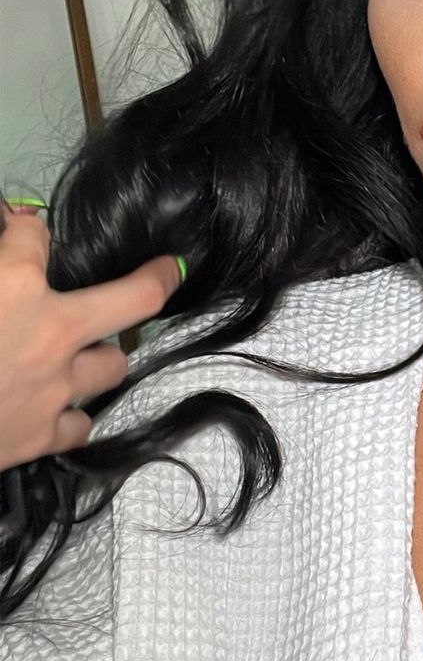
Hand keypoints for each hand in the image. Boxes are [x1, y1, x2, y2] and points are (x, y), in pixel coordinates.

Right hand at [0, 199, 184, 471]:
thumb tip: (9, 223)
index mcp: (14, 285)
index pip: (32, 235)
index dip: (25, 227)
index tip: (22, 228)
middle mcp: (51, 332)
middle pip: (135, 298)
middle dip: (155, 280)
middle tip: (169, 270)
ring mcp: (55, 388)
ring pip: (112, 363)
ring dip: (101, 354)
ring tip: (84, 352)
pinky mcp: (43, 436)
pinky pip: (80, 423)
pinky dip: (71, 414)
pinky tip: (57, 407)